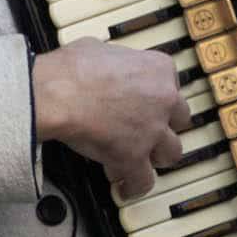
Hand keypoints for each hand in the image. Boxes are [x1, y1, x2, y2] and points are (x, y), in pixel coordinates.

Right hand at [32, 40, 191, 197]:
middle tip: (148, 131)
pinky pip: (144, 181)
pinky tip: (125, 187)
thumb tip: (105, 62)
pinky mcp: (134, 157)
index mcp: (158, 69)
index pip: (172, 85)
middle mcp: (164, 99)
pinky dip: (134, 186)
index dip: (157, 98)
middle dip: (164, 127)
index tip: (148, 104)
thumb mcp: (100, 48)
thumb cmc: (71, 70)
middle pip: (179, 119)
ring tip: (141, 160)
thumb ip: (116, 59)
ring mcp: (152, 130)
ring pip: (172, 152)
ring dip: (156, 156)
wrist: (57, 94)